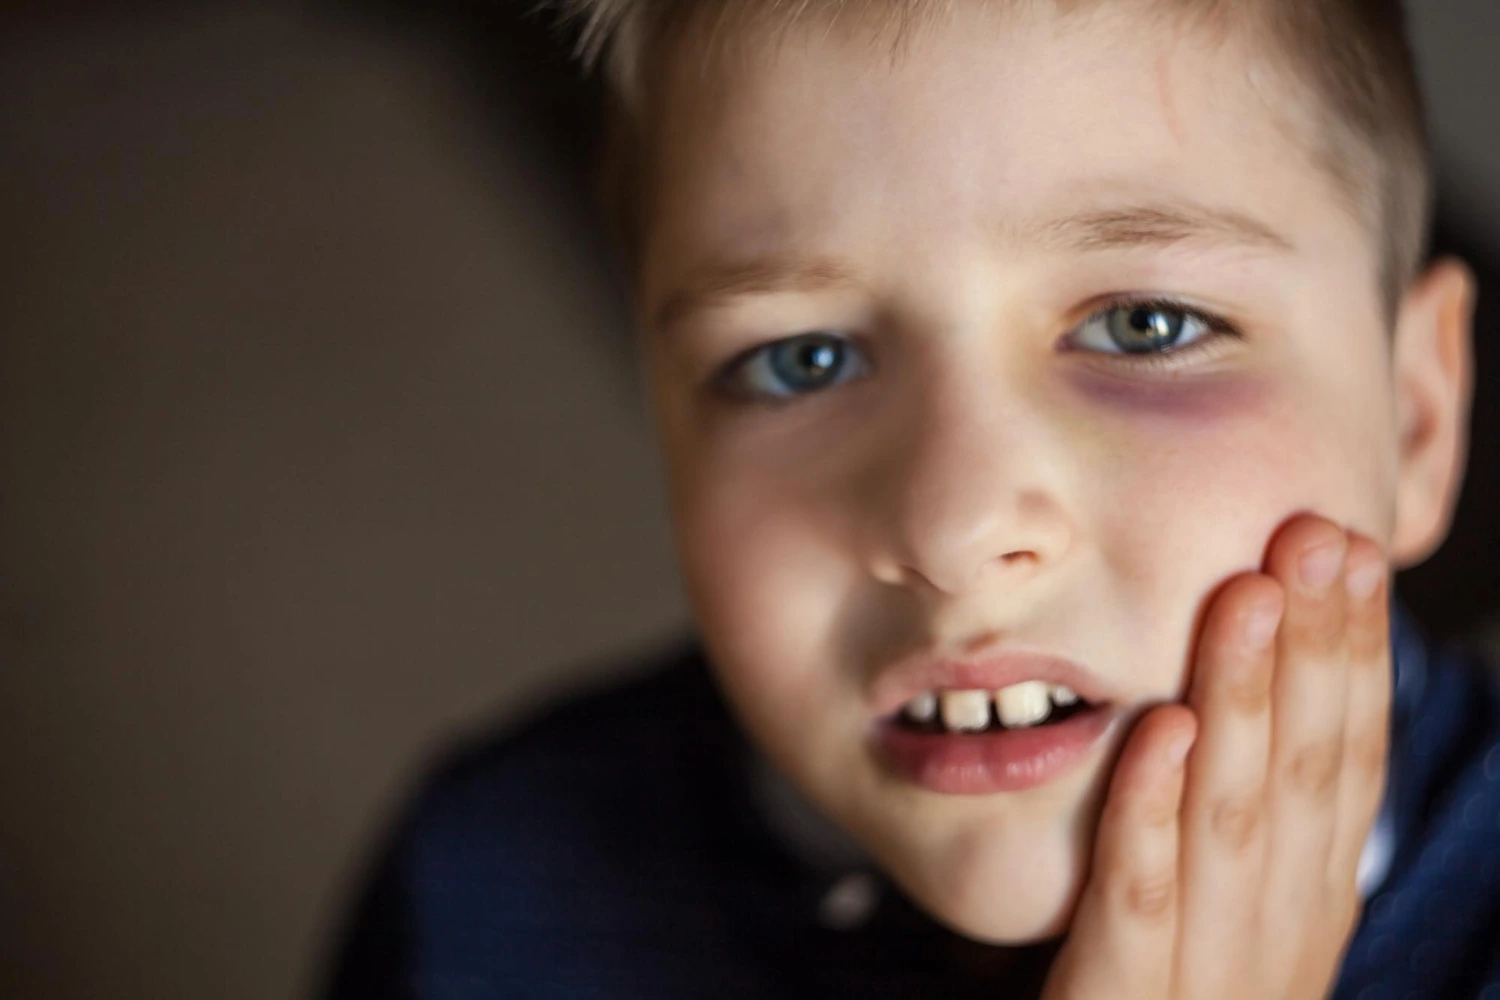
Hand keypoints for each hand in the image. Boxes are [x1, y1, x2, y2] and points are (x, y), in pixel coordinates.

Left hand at [1042, 514, 1391, 999]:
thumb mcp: (1234, 919)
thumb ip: (1248, 830)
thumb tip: (1259, 703)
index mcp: (1308, 909)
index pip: (1346, 765)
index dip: (1352, 656)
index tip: (1347, 553)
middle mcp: (1279, 940)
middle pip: (1307, 779)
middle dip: (1315, 653)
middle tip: (1313, 538)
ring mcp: (1211, 981)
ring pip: (1234, 824)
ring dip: (1246, 703)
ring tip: (1246, 596)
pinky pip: (1141, 905)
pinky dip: (1153, 816)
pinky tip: (1162, 733)